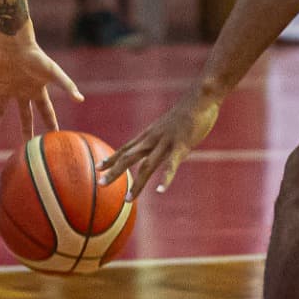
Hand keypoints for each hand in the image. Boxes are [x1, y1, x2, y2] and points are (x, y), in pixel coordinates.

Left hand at [0, 38, 82, 138]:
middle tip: (26, 144)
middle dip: (26, 129)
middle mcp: (22, 91)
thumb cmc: (36, 56)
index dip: (51, 122)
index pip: (45, 111)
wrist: (16, 43)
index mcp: (36, 90)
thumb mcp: (54, 72)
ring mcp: (7, 88)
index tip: (55, 135)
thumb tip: (80, 99)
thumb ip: (67, 85)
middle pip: (24, 115)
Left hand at [99, 88, 220, 198]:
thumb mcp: (167, 125)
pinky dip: (165, 178)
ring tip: (128, 199)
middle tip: (100, 183)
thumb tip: (157, 146)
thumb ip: (160, 136)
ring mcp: (166, 142)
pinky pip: (172, 164)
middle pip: (129, 156)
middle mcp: (153, 138)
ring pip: (147, 165)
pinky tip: (160, 191)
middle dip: (115, 171)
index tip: (98, 167)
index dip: (112, 158)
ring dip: (137, 183)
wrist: (200, 99)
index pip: (126, 147)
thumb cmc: (186, 112)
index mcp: (149, 134)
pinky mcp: (182, 145)